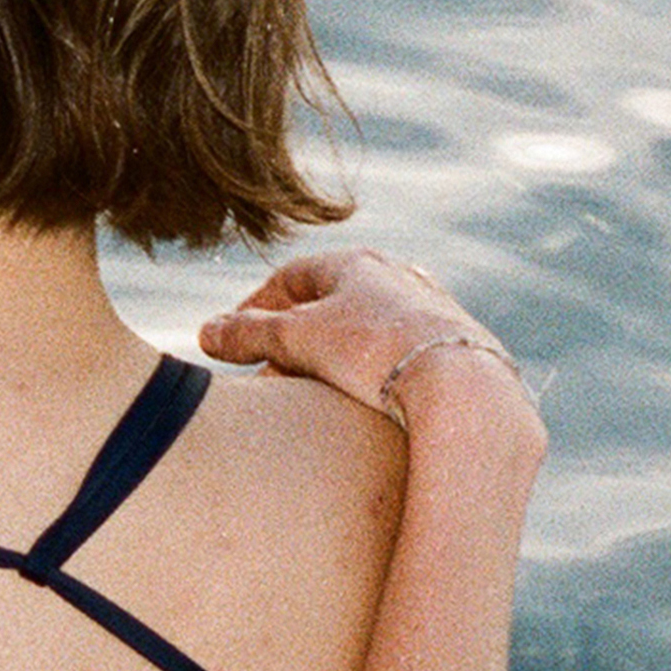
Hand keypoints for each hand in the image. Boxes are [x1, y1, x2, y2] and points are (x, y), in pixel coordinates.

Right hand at [199, 249, 541, 459]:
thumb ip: (249, 334)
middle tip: (269, 377)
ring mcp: (432, 312)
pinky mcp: (456, 351)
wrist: (464, 388)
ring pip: (367, 333)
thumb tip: (206, 333)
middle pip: (331, 305)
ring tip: (313, 397)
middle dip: (293, 341)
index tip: (233, 340)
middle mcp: (400, 278)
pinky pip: (400, 358)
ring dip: (332, 360)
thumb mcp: (297, 338)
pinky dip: (371, 376)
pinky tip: (364, 407)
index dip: (255, 308)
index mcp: (359, 264)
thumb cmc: (375, 353)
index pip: (293, 277)